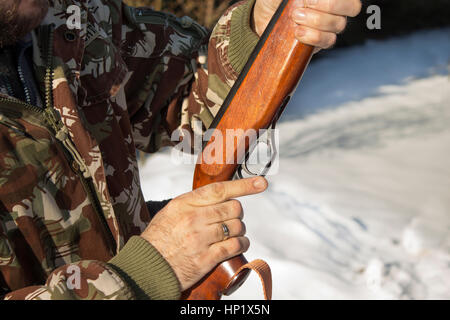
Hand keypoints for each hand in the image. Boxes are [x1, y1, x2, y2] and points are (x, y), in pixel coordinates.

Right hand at [140, 176, 267, 290]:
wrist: (147, 266)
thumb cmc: (160, 237)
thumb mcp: (172, 211)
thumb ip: (195, 203)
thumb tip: (222, 196)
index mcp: (184, 203)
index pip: (219, 190)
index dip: (243, 185)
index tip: (261, 183)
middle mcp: (193, 219)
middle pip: (233, 209)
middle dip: (237, 214)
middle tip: (232, 220)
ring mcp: (200, 239)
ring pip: (237, 227)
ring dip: (240, 230)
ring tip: (232, 234)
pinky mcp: (206, 258)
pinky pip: (234, 246)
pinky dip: (241, 244)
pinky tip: (239, 245)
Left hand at [253, 0, 361, 50]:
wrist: (264, 17)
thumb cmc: (277, 0)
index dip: (335, 0)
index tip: (309, 0)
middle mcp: (335, 9)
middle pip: (352, 8)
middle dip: (327, 6)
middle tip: (303, 7)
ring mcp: (329, 26)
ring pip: (339, 24)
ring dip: (316, 21)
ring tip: (295, 17)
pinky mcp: (320, 42)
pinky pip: (328, 41)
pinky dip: (313, 36)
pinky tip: (297, 32)